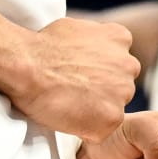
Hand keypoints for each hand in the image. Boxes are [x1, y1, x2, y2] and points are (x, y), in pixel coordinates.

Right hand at [7, 17, 138, 143]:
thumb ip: (95, 41)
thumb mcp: (78, 28)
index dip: (99, 72)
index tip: (81, 76)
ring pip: (113, 108)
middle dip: (102, 90)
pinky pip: (101, 130)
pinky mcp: (112, 118)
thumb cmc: (43, 47)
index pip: (119, 61)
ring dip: (95, 110)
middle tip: (74, 93)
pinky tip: (67, 118)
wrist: (28, 67)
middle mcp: (128, 65)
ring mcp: (123, 92)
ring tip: (68, 104)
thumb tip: (90, 51)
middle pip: (120, 84)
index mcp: (121, 39)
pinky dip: (85, 130)